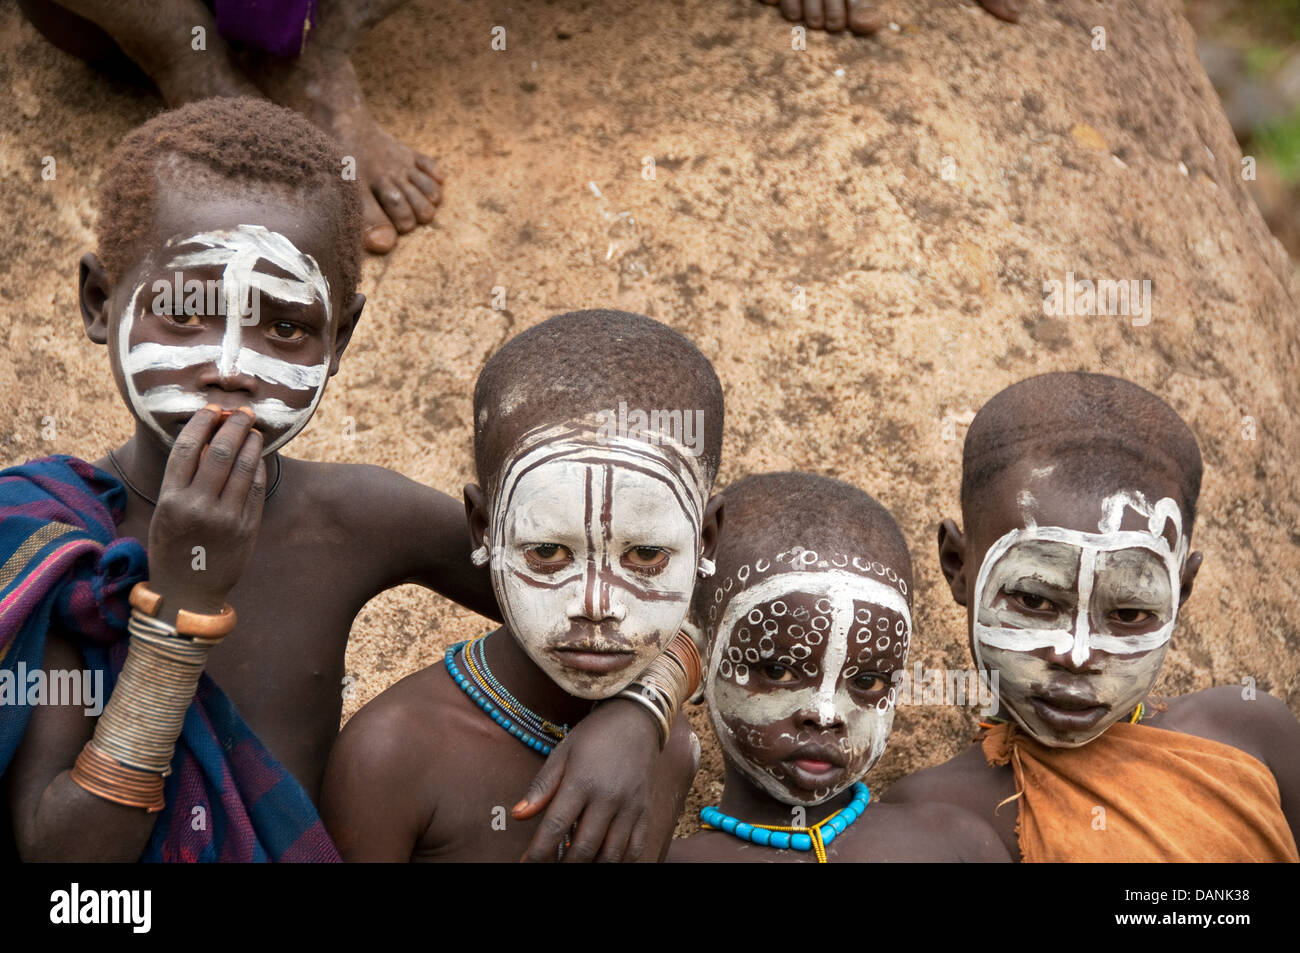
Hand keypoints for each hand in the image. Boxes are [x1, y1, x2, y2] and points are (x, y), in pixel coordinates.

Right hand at [146, 405, 266, 618]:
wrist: (188, 593)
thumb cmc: (172, 547)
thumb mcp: (165, 512)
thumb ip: (181, 479)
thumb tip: (207, 439)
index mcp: (171, 501)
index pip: (188, 448)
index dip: (202, 422)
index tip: (211, 409)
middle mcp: (199, 507)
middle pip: (221, 451)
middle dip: (233, 424)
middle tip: (240, 411)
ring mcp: (227, 518)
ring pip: (245, 466)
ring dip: (251, 441)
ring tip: (252, 430)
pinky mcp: (248, 528)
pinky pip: (257, 488)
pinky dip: (258, 467)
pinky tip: (257, 457)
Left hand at [515, 698, 659, 861]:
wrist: (636, 720)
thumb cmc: (594, 736)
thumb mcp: (562, 753)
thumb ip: (541, 787)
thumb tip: (518, 815)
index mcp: (582, 781)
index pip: (555, 827)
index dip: (538, 853)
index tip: (525, 865)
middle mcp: (608, 797)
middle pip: (584, 847)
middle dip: (564, 866)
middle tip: (549, 868)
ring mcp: (630, 807)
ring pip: (611, 854)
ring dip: (590, 867)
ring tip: (573, 865)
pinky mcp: (645, 811)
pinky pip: (635, 848)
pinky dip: (618, 863)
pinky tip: (603, 863)